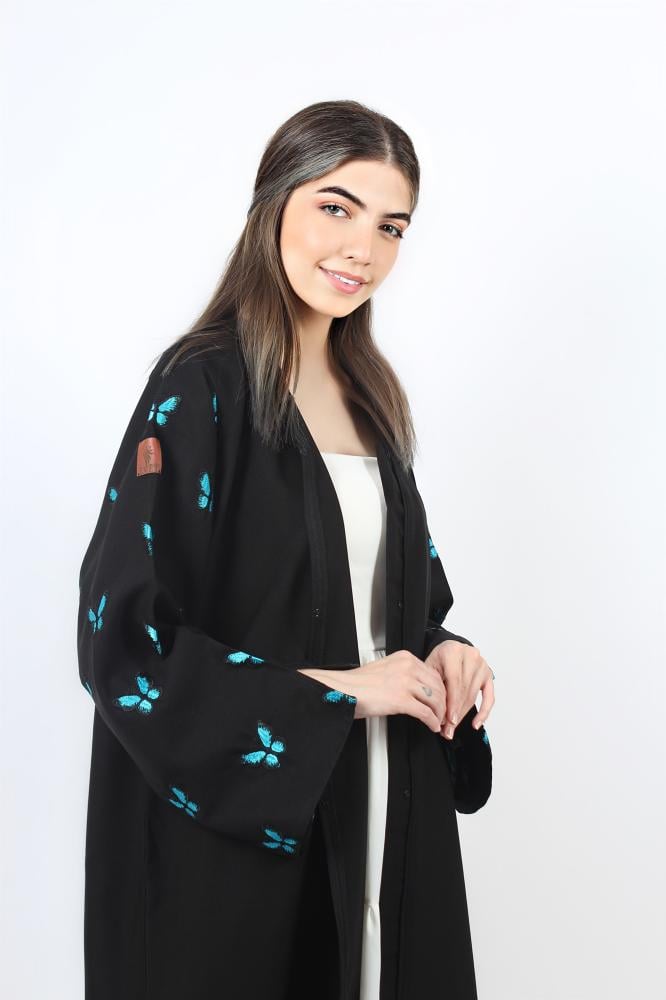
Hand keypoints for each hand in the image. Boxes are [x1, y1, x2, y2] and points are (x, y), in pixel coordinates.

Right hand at [299, 652, 447, 733]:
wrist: (343, 690)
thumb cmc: (359, 684)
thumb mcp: (385, 669)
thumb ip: (403, 673)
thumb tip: (418, 688)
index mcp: (405, 657)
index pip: (433, 673)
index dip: (441, 689)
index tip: (442, 699)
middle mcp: (407, 667)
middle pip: (438, 686)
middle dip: (444, 702)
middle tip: (444, 713)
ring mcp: (405, 682)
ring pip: (435, 699)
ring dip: (439, 714)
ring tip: (438, 722)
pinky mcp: (401, 699)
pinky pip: (425, 712)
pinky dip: (432, 722)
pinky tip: (431, 726)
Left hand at [424, 640, 494, 739]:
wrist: (449, 649)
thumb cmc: (439, 659)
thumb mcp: (430, 667)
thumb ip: (433, 686)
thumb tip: (435, 715)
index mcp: (453, 651)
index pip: (454, 681)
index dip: (452, 702)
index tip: (448, 720)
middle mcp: (470, 655)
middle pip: (464, 690)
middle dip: (456, 712)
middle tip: (447, 729)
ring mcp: (482, 665)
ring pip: (473, 695)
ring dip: (464, 715)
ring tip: (453, 728)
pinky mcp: (489, 674)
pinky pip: (489, 697)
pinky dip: (484, 712)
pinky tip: (476, 723)